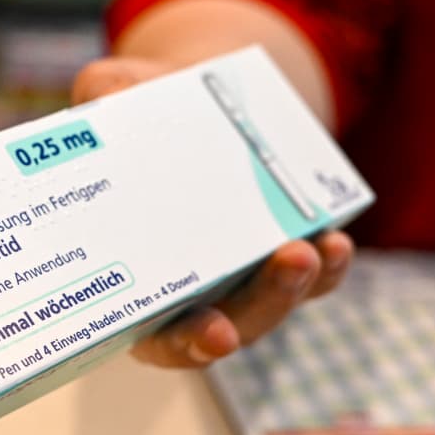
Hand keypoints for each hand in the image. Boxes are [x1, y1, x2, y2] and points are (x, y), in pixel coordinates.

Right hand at [72, 56, 354, 367]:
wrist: (185, 101)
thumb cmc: (137, 108)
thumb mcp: (112, 92)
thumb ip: (101, 95)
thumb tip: (105, 98)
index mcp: (130, 277)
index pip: (155, 332)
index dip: (183, 342)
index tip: (214, 333)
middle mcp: (183, 288)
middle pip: (225, 324)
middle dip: (261, 304)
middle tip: (289, 261)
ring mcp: (232, 276)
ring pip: (268, 304)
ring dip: (294, 286)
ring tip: (316, 247)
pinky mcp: (273, 255)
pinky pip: (305, 276)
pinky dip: (324, 266)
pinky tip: (333, 237)